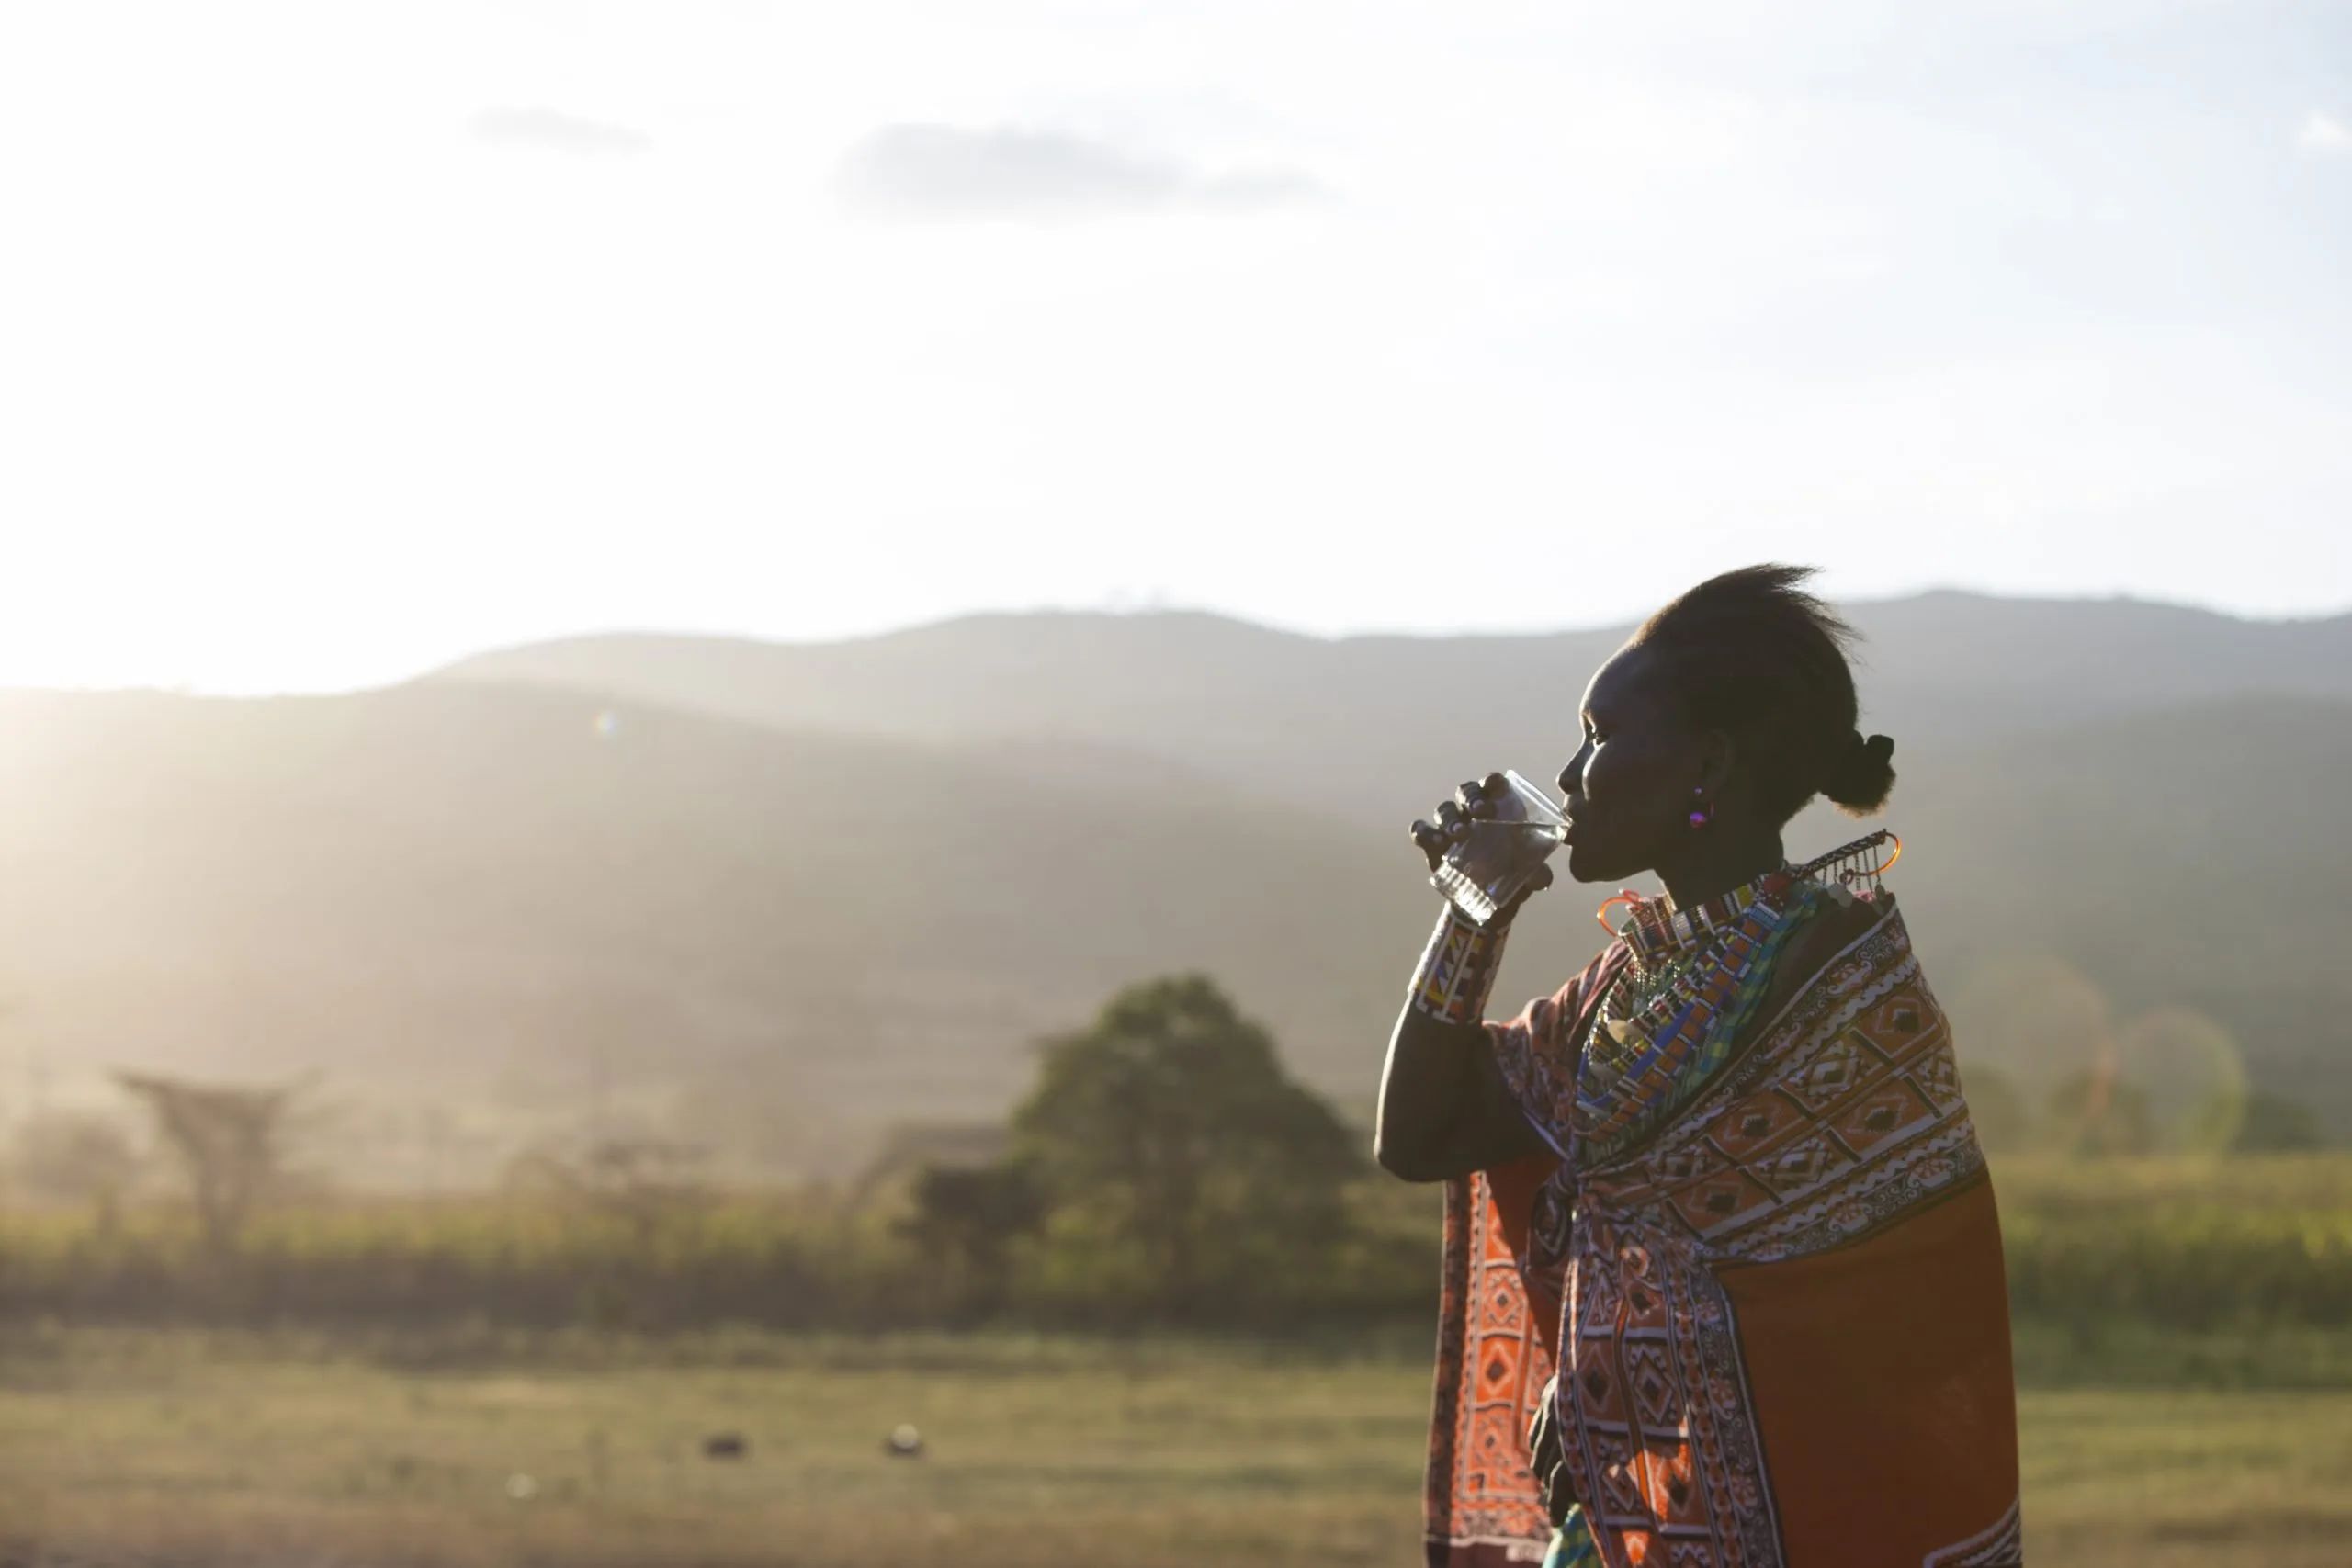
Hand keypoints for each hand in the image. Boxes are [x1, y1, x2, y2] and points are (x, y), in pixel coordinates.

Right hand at [1409, 773, 1554, 913]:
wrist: (1487, 901)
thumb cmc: (1511, 875)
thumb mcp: (1527, 875)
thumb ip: (1537, 874)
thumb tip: (1542, 878)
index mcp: (1497, 808)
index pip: (1492, 784)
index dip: (1493, 781)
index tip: (1497, 785)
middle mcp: (1470, 811)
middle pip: (1466, 791)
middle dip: (1472, 797)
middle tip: (1482, 812)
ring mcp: (1449, 826)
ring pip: (1444, 809)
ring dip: (1450, 819)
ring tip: (1459, 835)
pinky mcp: (1431, 844)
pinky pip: (1420, 830)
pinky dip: (1425, 833)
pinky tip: (1435, 843)